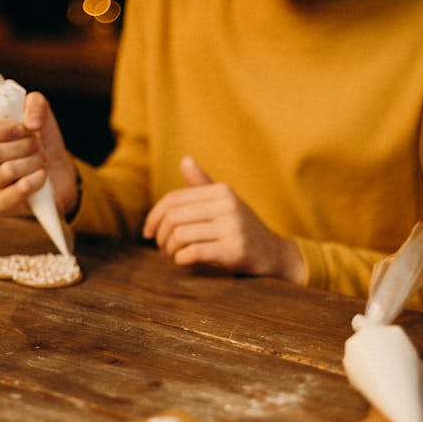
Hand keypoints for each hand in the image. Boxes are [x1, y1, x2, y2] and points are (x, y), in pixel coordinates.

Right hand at [0, 91, 78, 216]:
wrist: (58, 171)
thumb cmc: (40, 140)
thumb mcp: (39, 115)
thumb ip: (35, 103)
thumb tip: (30, 122)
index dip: (0, 129)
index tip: (23, 128)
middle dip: (23, 146)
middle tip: (37, 145)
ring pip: (7, 171)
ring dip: (33, 162)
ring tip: (40, 159)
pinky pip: (16, 191)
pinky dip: (35, 180)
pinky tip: (41, 176)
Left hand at [142, 156, 306, 282]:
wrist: (274, 253)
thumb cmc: (242, 228)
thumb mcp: (225, 202)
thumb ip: (202, 184)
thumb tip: (184, 160)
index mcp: (221, 191)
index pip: (173, 199)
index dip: (153, 216)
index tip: (148, 232)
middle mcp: (227, 205)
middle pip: (173, 217)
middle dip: (160, 236)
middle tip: (161, 248)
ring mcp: (232, 228)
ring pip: (180, 235)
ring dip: (169, 249)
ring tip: (173, 255)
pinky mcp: (234, 250)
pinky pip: (193, 252)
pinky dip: (181, 259)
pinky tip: (183, 261)